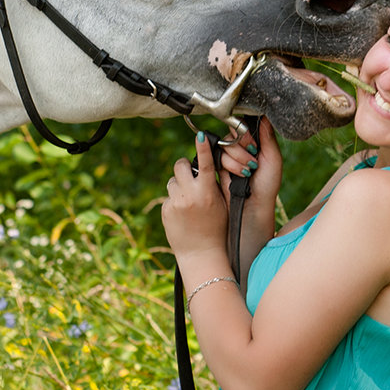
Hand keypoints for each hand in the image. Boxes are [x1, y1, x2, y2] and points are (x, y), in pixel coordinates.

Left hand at [161, 132, 228, 259]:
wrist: (200, 253)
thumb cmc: (217, 228)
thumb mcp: (223, 205)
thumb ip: (217, 184)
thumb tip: (211, 164)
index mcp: (207, 193)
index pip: (206, 164)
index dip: (204, 148)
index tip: (201, 136)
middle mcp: (190, 195)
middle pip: (181, 165)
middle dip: (185, 168)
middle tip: (192, 177)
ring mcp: (175, 203)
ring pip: (173, 181)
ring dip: (179, 186)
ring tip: (189, 202)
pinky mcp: (165, 210)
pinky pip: (169, 196)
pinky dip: (175, 201)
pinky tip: (183, 214)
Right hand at [215, 119, 282, 245]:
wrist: (253, 206)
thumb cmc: (267, 185)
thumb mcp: (273, 160)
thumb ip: (268, 137)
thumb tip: (264, 115)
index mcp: (256, 141)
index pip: (245, 125)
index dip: (246, 133)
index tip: (254, 146)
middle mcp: (241, 146)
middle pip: (232, 133)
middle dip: (242, 149)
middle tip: (252, 163)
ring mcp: (228, 154)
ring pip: (224, 145)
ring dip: (236, 160)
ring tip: (247, 173)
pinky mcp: (218, 164)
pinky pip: (217, 155)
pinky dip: (228, 165)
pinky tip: (237, 175)